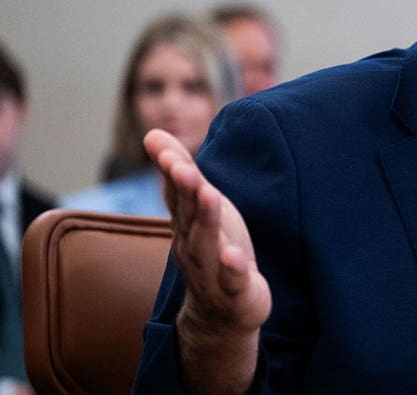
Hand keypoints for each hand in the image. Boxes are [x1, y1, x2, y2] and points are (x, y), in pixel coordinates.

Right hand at [145, 129, 270, 392]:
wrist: (223, 313)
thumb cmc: (214, 249)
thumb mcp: (200, 208)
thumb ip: (181, 173)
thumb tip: (153, 133)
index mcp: (186, 224)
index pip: (175, 193)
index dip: (170, 170)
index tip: (162, 146)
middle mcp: (193, 246)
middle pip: (187, 215)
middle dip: (184, 189)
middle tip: (180, 165)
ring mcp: (212, 270)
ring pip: (207, 244)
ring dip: (206, 220)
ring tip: (210, 195)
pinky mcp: (235, 292)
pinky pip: (232, 280)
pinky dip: (232, 268)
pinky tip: (233, 255)